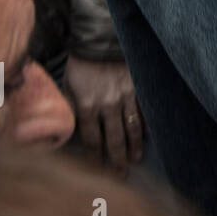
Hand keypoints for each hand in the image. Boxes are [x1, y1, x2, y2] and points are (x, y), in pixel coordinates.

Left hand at [63, 56, 142, 173]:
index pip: (91, 140)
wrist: (101, 41)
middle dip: (117, 159)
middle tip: (121, 174)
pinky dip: (146, 124)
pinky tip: (148, 135)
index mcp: (87, 106)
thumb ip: (71, 109)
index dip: (95, 157)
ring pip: (132, 128)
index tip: (98, 170)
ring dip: (134, 146)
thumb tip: (69, 131)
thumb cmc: (81, 65)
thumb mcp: (68, 87)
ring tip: (136, 159)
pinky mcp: (138, 88)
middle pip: (114, 139)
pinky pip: (144, 110)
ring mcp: (126, 97)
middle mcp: (108, 105)